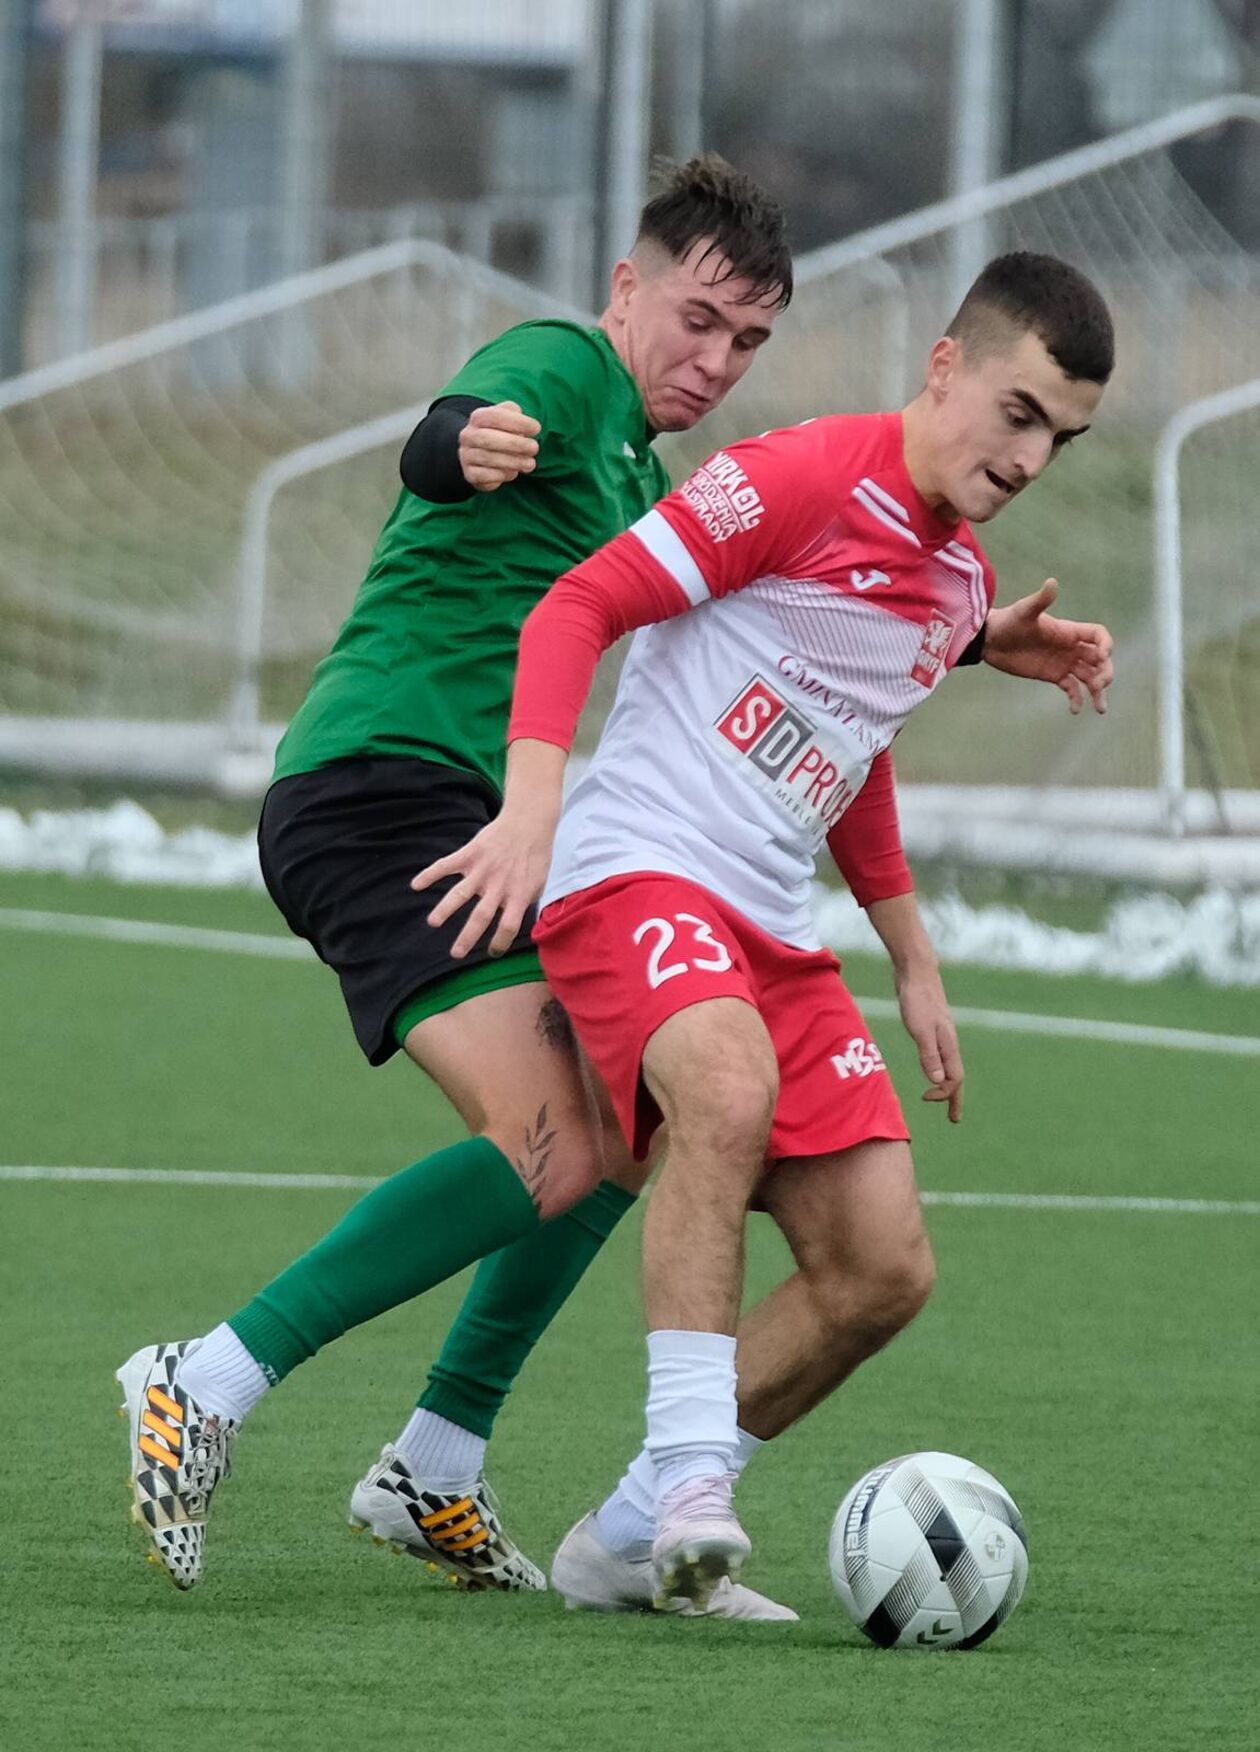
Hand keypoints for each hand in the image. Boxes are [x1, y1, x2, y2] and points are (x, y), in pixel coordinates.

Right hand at [411, 807, 553, 958]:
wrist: (528, 823)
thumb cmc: (536, 855)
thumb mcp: (540, 883)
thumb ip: (527, 904)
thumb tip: (520, 924)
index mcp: (518, 894)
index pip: (509, 926)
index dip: (501, 942)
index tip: (492, 952)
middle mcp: (498, 885)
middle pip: (481, 917)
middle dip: (467, 937)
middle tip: (456, 954)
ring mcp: (482, 870)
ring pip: (460, 894)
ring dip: (445, 909)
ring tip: (433, 922)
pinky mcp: (470, 854)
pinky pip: (447, 865)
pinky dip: (430, 874)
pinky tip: (416, 885)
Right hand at [458, 400, 540, 491]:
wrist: (479, 455)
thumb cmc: (501, 433)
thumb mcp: (508, 418)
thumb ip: (515, 415)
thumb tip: (524, 427)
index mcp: (478, 417)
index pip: (494, 416)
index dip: (517, 422)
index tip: (536, 429)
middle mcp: (468, 435)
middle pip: (488, 438)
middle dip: (515, 444)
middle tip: (534, 448)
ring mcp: (466, 455)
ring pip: (488, 459)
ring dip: (513, 461)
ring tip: (530, 463)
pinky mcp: (470, 474)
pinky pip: (485, 475)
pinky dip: (502, 475)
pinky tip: (513, 473)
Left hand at [896, 966, 963, 1122]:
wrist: (916, 971)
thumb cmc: (917, 999)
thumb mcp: (920, 1029)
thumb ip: (928, 1055)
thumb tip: (937, 1082)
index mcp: (948, 1045)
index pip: (954, 1079)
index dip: (943, 1094)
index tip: (925, 1098)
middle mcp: (948, 1041)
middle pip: (956, 1075)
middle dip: (955, 1097)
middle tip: (954, 1118)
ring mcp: (941, 1033)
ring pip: (948, 1064)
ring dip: (947, 1083)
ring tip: (943, 1096)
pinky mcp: (931, 1026)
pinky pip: (939, 1054)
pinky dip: (938, 1067)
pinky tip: (932, 1067)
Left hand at [983, 578, 1113, 713]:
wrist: (990, 640)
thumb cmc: (1008, 622)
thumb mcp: (1024, 612)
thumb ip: (1040, 600)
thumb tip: (1052, 582)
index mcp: (1069, 631)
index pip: (1098, 636)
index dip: (1106, 645)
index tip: (1102, 657)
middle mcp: (1071, 647)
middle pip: (1099, 660)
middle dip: (1105, 672)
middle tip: (1100, 686)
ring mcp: (1063, 662)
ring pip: (1089, 677)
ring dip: (1098, 691)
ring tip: (1100, 709)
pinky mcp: (1053, 675)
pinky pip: (1071, 688)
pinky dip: (1076, 699)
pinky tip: (1076, 710)